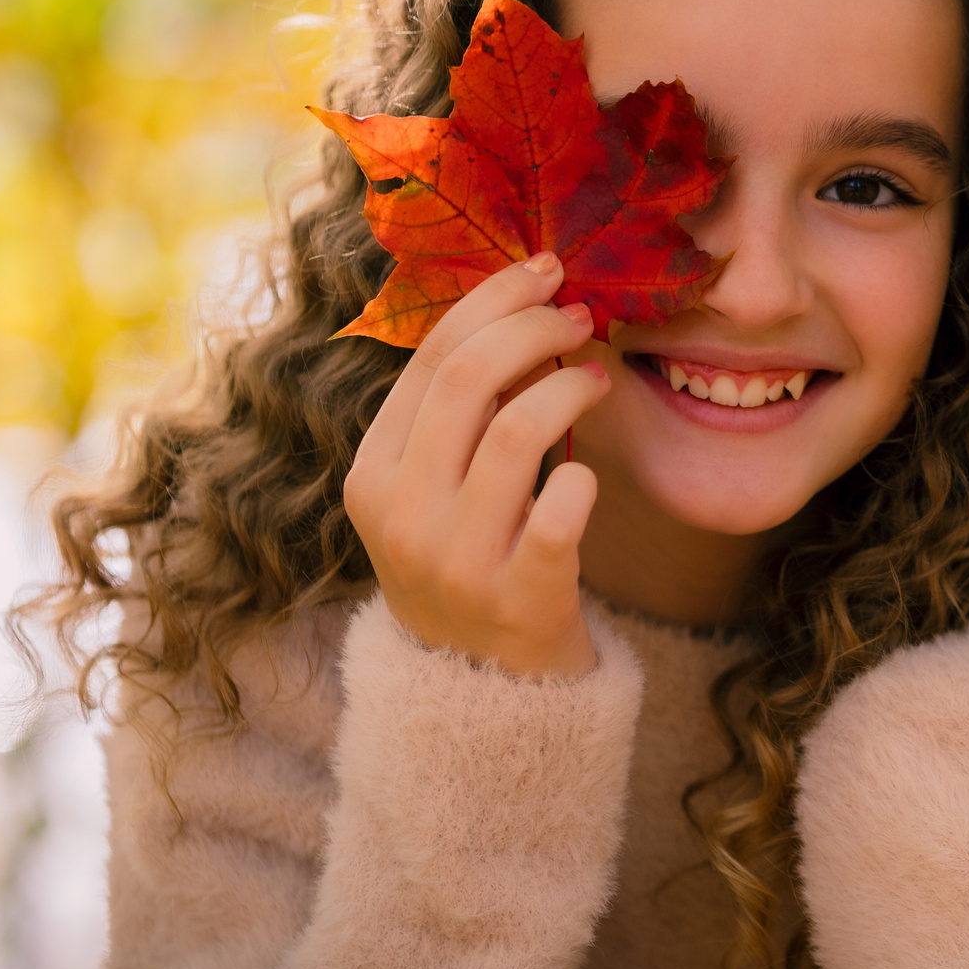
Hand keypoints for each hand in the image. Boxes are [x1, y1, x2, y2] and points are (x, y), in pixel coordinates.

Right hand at [343, 252, 609, 676]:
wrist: (477, 696)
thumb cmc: (468, 566)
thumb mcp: (432, 494)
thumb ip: (457, 416)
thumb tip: (522, 308)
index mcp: (372, 476)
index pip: (430, 358)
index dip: (493, 302)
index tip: (545, 272)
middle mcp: (401, 515)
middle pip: (469, 380)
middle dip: (534, 329)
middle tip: (581, 316)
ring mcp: (456, 562)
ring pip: (518, 431)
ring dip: (568, 389)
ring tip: (597, 379)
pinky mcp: (517, 600)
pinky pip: (561, 514)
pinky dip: (584, 481)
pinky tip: (591, 476)